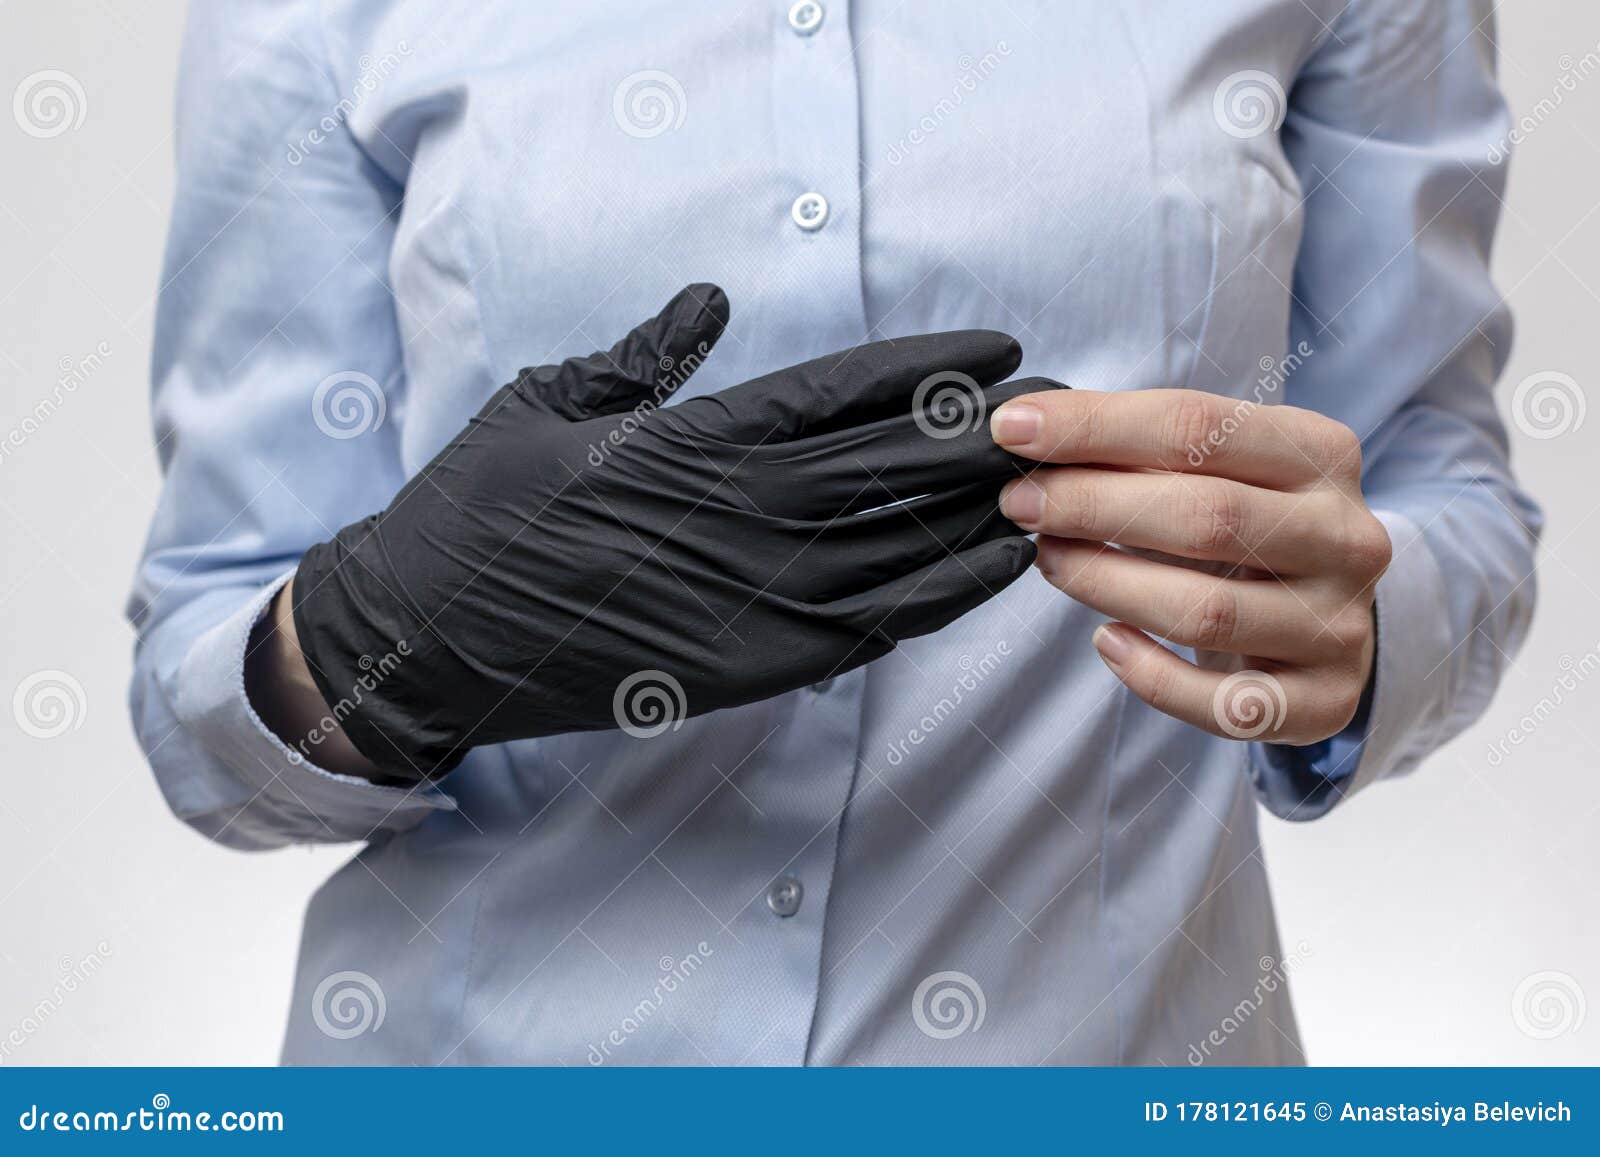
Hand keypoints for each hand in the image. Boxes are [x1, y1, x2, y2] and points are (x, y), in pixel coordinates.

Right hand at [284, 285, 1064, 780]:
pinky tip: (990, 572)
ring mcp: (751, 599)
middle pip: (895, 466)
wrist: (426, 638)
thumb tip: (710, 299)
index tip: (1001, 350)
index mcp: (694, 439)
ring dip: (983, 517)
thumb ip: (645, 354)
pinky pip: (871, 629)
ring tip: (1052, 487)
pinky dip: (940, 598)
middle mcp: (740, 516)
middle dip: (986, 434)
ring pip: (901, 551)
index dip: (932, 369)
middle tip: (1062, 410)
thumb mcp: (548, 401)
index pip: (844, 392)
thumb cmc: (479, 508)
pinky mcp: (750, 668)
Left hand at [992, 388, 1391, 744]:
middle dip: (1091, 505)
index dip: (1096, 426)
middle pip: (1205, 516)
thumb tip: (1027, 431)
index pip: (1198, 426)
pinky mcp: (1323, 702)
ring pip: (1205, 612)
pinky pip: (1223, 703)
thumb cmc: (1250, 527)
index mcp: (1322, 454)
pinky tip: (1108, 641)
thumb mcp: (1219, 469)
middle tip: (1021, 502)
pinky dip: (1151, 676)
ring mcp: (1340, 626)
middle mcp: (1346, 537)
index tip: (1013, 429)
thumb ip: (1142, 448)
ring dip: (1106, 584)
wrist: (1331, 616)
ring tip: (1051, 559)